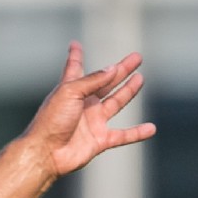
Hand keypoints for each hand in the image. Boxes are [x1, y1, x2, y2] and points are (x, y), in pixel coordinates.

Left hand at [22, 44, 155, 175]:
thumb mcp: (70, 92)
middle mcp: (83, 104)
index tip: (75, 44)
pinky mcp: (99, 140)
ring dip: (128, 91)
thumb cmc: (51, 120)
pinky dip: (137, 133)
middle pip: (106, 82)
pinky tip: (151, 128)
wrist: (45, 153)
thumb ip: (93, 80)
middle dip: (121, 70)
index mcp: (71, 89)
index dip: (76, 56)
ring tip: (140, 79)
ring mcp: (92, 122)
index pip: (75, 68)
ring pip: (116, 103)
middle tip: (136, 57)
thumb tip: (113, 68)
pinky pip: (123, 136)